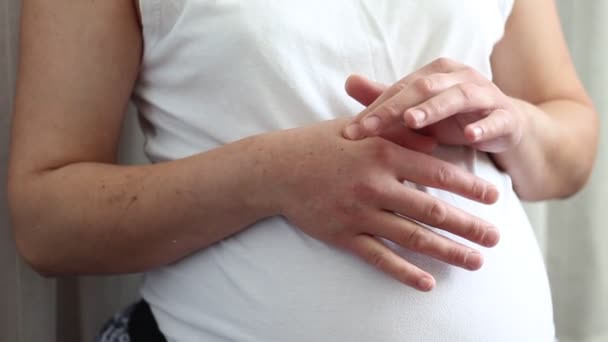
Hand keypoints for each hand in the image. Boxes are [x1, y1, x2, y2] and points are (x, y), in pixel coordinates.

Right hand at [266, 119, 499, 290]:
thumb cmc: (319, 145)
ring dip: (447, 251)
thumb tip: (435, 144)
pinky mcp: (343, 235)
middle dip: (469, 225)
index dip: (469, 186)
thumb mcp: (360, 130)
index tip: (495, 197)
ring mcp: (359, 213)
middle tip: (496, 238)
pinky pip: (379, 257)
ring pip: (412, 237)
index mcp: (382, 155)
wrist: (275, 170)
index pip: (437, 173)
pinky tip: (428, 283)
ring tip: (475, 261)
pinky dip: (404, 272)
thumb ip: (398, 136)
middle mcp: (375, 185)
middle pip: (432, 210)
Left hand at [343, 58, 526, 152]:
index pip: (399, 89)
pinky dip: (484, 127)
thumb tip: (348, 82)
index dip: (374, 109)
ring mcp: (485, 94)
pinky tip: (470, 136)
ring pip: (458, 97)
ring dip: (434, 109)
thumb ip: (386, 99)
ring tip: (411, 120)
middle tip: (370, 126)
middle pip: (423, 88)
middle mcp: (460, 77)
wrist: (502, 128)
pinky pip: (496, 120)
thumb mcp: (417, 111)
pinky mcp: (506, 116)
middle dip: (394, 108)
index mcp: (436, 73)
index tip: (351, 131)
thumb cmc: (453, 118)